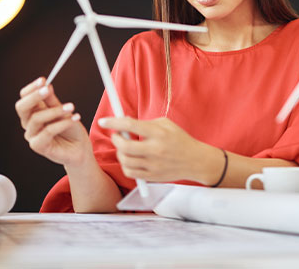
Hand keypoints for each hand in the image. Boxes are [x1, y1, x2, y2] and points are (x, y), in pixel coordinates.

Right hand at [14, 77, 91, 166]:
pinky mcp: (38, 146)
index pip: (24, 97)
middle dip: (34, 96)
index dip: (31, 88)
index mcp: (33, 112)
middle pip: (22, 107)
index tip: (43, 80)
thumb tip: (46, 85)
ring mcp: (32, 135)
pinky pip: (47, 131)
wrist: (80, 148)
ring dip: (55, 111)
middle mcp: (29, 123)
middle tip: (48, 89)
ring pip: (37, 118)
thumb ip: (53, 100)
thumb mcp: (64, 110)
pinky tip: (74, 118)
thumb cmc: (70, 129)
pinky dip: (62, 123)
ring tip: (71, 107)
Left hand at [97, 116, 221, 184]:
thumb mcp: (166, 125)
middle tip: (117, 135)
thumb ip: (145, 123)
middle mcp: (156, 150)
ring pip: (125, 160)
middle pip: (124, 146)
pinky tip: (131, 159)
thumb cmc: (180, 139)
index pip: (131, 125)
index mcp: (159, 133)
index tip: (103, 121)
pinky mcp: (152, 177)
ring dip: (120, 152)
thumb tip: (123, 122)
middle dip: (115, 139)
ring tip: (125, 147)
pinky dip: (126, 165)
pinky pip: (130, 172)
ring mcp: (154, 165)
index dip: (114, 122)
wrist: (195, 161)